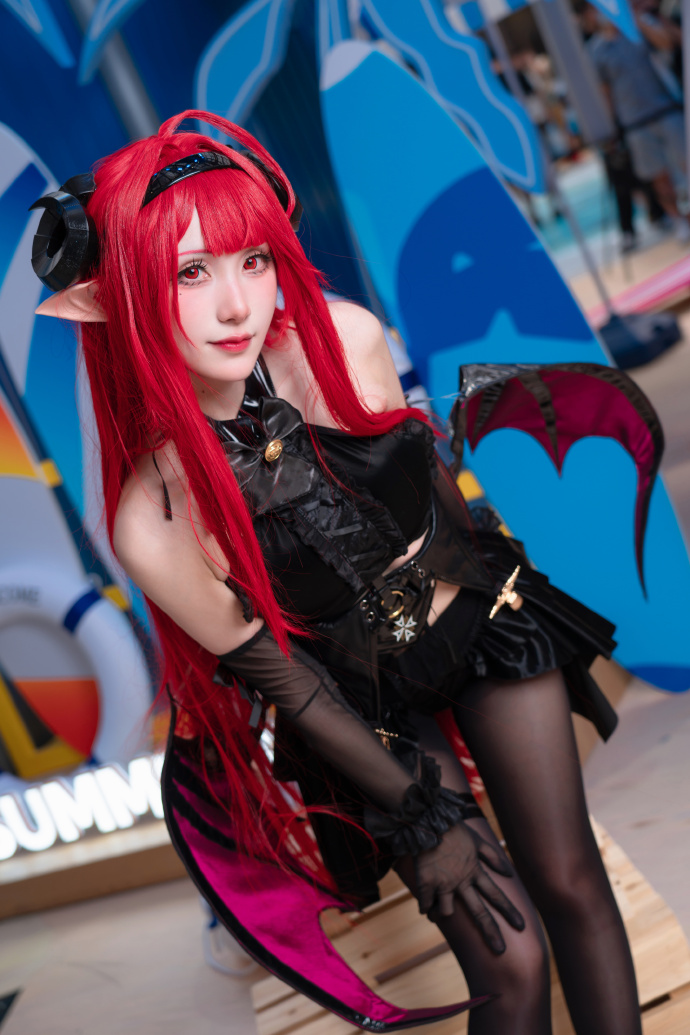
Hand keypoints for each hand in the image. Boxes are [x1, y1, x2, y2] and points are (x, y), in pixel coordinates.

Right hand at [414, 821, 524, 953]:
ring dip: (442, 915)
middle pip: (479, 912)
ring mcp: (443, 883)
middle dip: (491, 932)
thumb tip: (509, 873)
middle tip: (500, 950)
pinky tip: (425, 908)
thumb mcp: (476, 840)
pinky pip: (425, 905)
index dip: (509, 910)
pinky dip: (425, 907)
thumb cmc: (453, 829)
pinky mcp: (425, 882)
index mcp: (474, 871)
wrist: (428, 819)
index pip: (496, 894)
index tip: (521, 926)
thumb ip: (493, 857)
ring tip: (437, 914)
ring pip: (446, 913)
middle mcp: (461, 881)